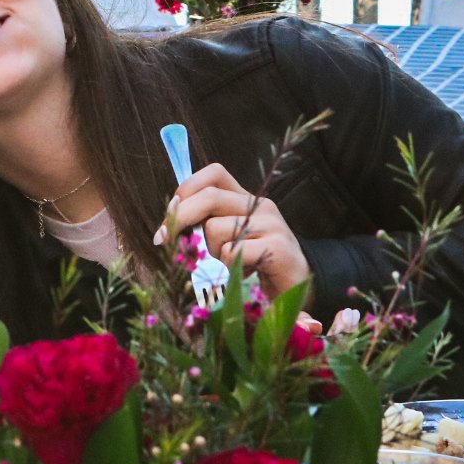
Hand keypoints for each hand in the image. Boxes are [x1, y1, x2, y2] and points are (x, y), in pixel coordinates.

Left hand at [158, 162, 310, 297]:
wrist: (300, 289)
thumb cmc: (256, 265)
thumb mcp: (229, 238)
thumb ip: (206, 224)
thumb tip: (169, 223)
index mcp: (246, 199)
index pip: (214, 174)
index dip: (186, 189)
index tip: (169, 214)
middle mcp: (260, 206)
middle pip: (209, 197)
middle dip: (179, 219)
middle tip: (163, 240)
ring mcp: (271, 225)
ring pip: (215, 228)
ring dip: (209, 251)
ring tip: (226, 265)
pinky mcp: (278, 248)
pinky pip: (231, 251)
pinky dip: (226, 266)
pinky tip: (243, 273)